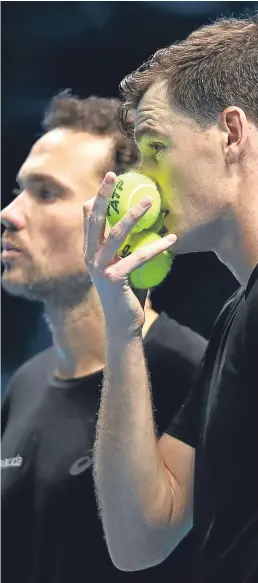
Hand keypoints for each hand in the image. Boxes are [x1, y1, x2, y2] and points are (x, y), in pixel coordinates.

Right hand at [83, 172, 176, 335]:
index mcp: (90, 251)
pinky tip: (171, 240)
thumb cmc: (126, 292)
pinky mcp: (114, 278)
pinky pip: (138, 257)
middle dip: (102, 194)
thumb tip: (142, 224)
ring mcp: (99, 267)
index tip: (110, 179)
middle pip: (94, 219)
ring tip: (150, 200)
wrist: (123, 323)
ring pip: (116, 233)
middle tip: (114, 175)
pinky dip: (156, 247)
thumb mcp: (121, 265)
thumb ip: (123, 247)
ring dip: (133, 214)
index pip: (88, 218)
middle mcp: (90, 256)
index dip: (96, 197)